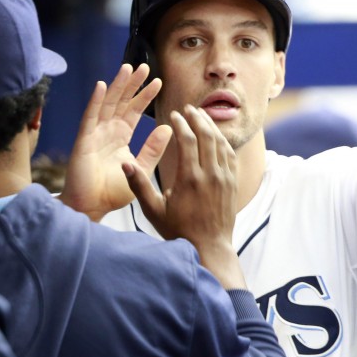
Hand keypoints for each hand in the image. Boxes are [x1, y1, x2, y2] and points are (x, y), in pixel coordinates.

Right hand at [58, 64, 172, 220]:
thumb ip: (153, 149)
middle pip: (121, 102)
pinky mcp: (84, 141)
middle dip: (132, 84)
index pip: (134, 111)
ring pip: (107, 104)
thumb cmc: (113, 192)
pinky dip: (96, 101)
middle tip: (144, 66)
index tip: (159, 82)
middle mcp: (107, 131)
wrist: (92, 208)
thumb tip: (168, 128)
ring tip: (127, 68)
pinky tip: (102, 86)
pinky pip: (90, 117)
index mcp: (120, 137)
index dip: (145, 96)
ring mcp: (94, 134)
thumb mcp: (141, 169)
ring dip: (117, 86)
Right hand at [124, 105, 244, 288]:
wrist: (209, 248)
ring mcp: (224, 179)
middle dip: (197, 118)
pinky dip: (223, 141)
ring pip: (221, 143)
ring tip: (202, 116)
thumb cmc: (178, 231)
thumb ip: (139, 185)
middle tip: (188, 108)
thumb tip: (125, 164)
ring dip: (211, 126)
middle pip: (206, 136)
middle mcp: (210, 175)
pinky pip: (230, 156)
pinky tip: (216, 136)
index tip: (174, 114)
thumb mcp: (153, 210)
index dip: (181, 123)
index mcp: (189, 179)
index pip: (187, 140)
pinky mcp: (232, 184)